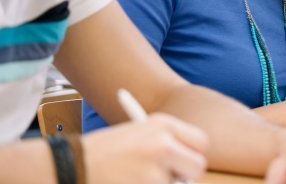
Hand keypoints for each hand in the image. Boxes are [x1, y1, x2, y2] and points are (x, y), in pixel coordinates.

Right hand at [83, 113, 207, 183]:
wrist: (68, 165)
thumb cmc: (104, 152)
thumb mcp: (137, 135)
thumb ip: (167, 145)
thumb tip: (192, 164)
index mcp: (162, 124)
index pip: (201, 141)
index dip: (192, 154)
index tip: (183, 161)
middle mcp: (163, 144)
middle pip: (198, 166)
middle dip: (184, 175)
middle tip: (164, 177)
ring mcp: (155, 171)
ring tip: (133, 178)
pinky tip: (126, 183)